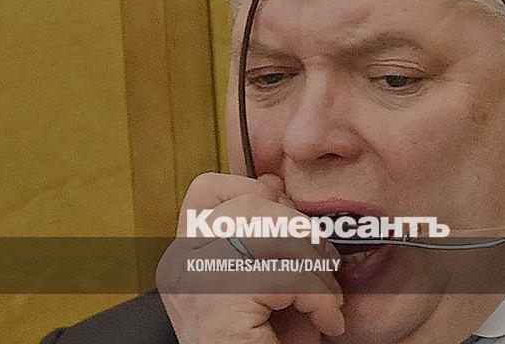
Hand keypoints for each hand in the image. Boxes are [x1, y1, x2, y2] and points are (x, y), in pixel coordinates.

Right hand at [156, 172, 344, 342]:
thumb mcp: (271, 281)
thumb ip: (270, 234)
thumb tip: (274, 183)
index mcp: (185, 257)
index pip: (209, 190)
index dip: (256, 191)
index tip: (287, 216)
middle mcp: (179, 266)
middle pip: (247, 202)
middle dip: (300, 230)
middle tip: (320, 268)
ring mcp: (193, 283)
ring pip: (271, 232)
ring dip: (315, 265)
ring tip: (324, 300)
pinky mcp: (217, 303)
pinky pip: (286, 276)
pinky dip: (320, 298)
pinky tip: (325, 322)